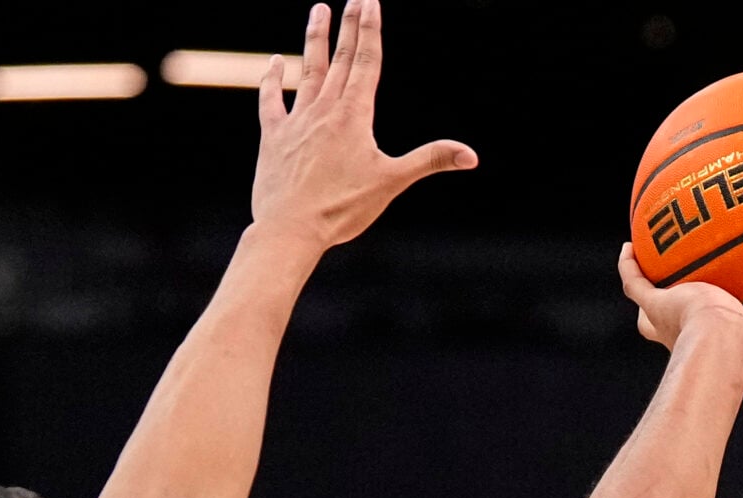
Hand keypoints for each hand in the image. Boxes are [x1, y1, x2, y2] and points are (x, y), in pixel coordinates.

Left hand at [251, 0, 475, 251]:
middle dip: (349, 25)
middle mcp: (324, 110)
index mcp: (354, 115)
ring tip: (319, 9)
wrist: (290, 230)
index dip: (370, 30)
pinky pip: (270, 100)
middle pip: (340, 58)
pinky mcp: (273, 137)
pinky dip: (272, 79)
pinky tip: (275, 62)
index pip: (366, 62)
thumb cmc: (342, 209)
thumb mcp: (392, 182)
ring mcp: (296, 121)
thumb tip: (472, 155)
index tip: (370, 2)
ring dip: (314, 38)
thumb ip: (430, 160)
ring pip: (307, 70)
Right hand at [619, 250, 742, 381]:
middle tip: (676, 288)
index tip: (707, 314)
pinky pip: (634, 281)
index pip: (706, 339)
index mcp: (710, 342)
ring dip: (646, 281)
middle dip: (665, 308)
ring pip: (648, 299)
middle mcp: (683, 331)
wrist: (722, 347)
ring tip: (649, 255)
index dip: (707, 329)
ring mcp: (667, 314)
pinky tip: (629, 244)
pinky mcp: (656, 301)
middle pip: (663, 323)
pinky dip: (628, 265)